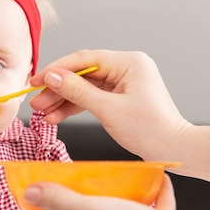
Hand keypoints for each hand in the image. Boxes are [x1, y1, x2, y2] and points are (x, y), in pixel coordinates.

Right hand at [30, 49, 189, 160]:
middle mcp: (127, 67)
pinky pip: (92, 97)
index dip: (57, 70)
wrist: (173, 150)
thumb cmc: (150, 130)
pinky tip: (58, 116)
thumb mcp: (108, 110)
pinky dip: (75, 107)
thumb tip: (53, 77)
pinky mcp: (120, 95)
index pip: (84, 59)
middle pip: (82, 74)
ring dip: (63, 100)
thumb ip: (78, 91)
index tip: (37, 80)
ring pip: (84, 87)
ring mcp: (124, 82)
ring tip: (43, 113)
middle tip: (37, 101)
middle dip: (58, 89)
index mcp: (129, 63)